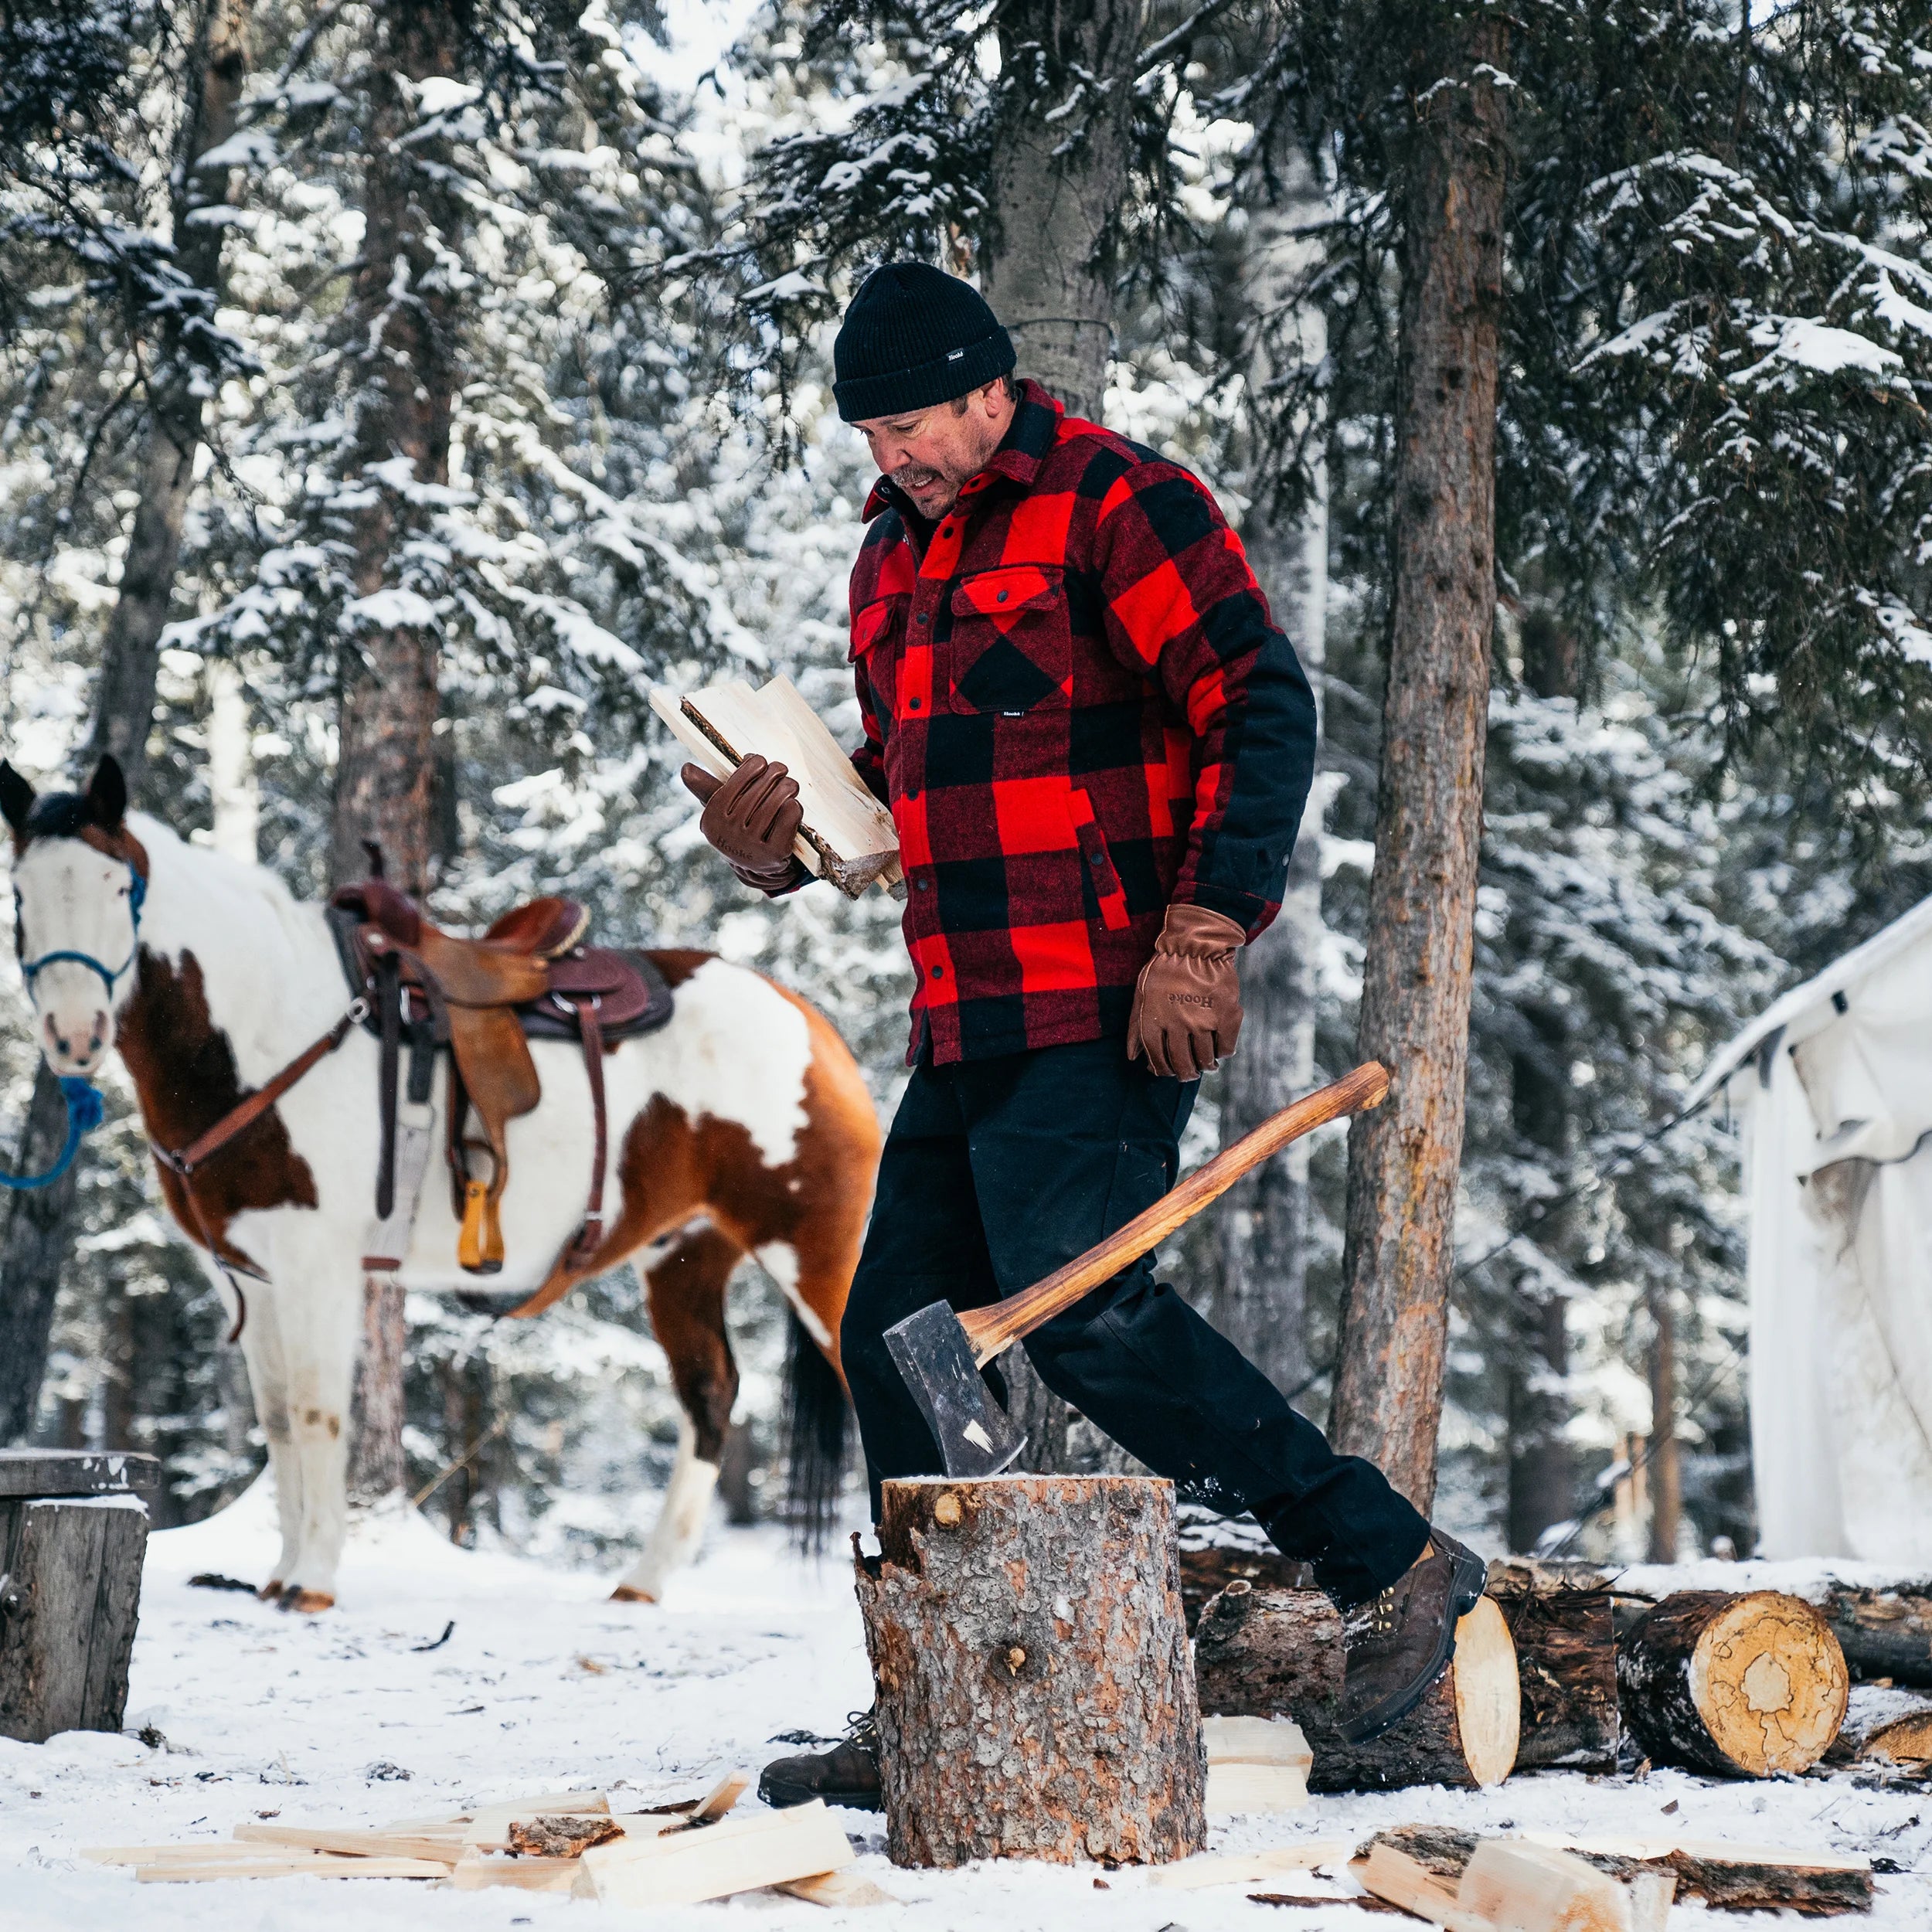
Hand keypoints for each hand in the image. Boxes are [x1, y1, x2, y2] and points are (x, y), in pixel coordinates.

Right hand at [682, 756, 804, 889]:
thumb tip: (685, 768)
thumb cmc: (740, 829)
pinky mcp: (774, 855)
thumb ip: (707, 788)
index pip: (736, 780)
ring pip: (776, 801)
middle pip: (759, 789)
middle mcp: (729, 834)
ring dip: (787, 787)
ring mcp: (752, 846)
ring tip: (790, 785)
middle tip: (781, 770)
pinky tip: (792, 805)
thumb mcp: (723, 811)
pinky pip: (788, 818)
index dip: (753, 765)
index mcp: (712, 819)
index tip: (762, 762)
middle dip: (774, 774)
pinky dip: (794, 807)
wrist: (758, 868)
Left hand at [1127, 903, 1245, 1079]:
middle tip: (1188, 1074)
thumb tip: (1132, 1058)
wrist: (1196, 945)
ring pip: (1204, 1058)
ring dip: (1204, 1066)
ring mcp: (1203, 1021)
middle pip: (1181, 1064)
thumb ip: (1135, 1027)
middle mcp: (1177, 1024)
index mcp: (1154, 1020)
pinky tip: (1219, 1050)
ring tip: (1205, 1064)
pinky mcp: (1227, 1016)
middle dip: (1185, 1074)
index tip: (1166, 1071)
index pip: (1157, 1059)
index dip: (1162, 1070)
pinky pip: (1225, 1047)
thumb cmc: (1164, 970)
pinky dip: (1222, 1053)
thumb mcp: (1141, 995)